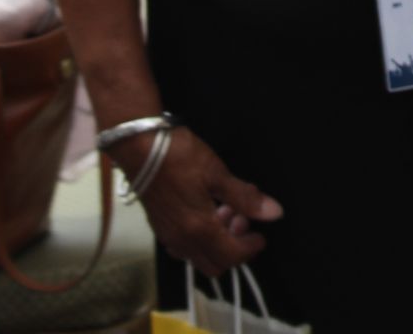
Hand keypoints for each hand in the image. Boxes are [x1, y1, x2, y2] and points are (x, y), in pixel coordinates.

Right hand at [118, 126, 282, 276]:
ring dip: (217, 244)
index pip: (232, 256)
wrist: (139, 148)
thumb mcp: (217, 173)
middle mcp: (182, 241)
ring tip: (224, 210)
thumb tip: (274, 213)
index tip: (261, 234)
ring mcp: (168, 236)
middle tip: (241, 219)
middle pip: (215, 264)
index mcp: (199, 230)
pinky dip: (200, 240)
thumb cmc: (180, 157)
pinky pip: (184, 248)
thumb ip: (244, 197)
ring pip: (199, 257)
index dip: (251, 248)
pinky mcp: (159, 228)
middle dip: (234, 249)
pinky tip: (204, 213)